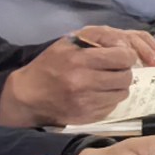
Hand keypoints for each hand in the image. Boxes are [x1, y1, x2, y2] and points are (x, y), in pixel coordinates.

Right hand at [0, 33, 143, 126]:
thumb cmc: (48, 65)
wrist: (28, 96)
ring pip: (122, 93)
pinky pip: (112, 106)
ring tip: (107, 82)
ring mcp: (87, 103)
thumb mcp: (67, 43)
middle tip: (116, 69)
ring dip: (118, 86)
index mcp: (79, 60)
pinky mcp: (88, 117)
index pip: (122, 57)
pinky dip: (109, 99)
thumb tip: (122, 43)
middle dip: (124, 71)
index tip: (122, 55)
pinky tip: (98, 93)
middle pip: (125, 77)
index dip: (127, 55)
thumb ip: (95, 38)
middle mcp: (84, 83)